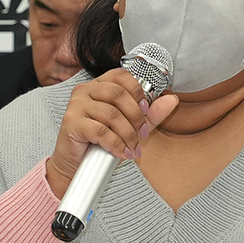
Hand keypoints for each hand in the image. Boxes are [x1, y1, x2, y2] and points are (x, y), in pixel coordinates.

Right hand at [45, 68, 177, 198]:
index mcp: (98, 85)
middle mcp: (84, 91)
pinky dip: (116, 144)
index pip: (121, 76)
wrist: (75, 165)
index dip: (138, 91)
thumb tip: (172, 100)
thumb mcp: (130, 126)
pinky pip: (101, 131)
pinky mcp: (71, 123)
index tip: (146, 110)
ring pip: (111, 114)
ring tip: (132, 147)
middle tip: (142, 134)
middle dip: (136, 117)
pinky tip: (121, 152)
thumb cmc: (100, 143)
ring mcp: (76, 106)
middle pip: (118, 94)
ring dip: (128, 134)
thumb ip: (150, 114)